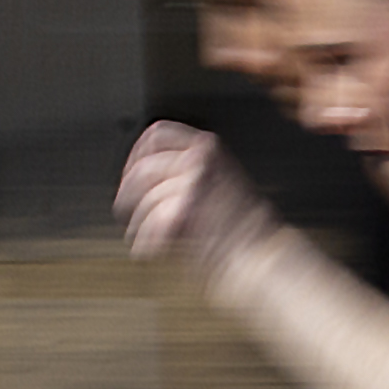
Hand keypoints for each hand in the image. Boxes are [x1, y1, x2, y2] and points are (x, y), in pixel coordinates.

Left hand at [116, 122, 290, 286]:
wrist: (263, 254)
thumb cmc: (246, 228)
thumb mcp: (222, 179)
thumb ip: (188, 169)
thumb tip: (146, 174)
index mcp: (209, 147)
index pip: (158, 134)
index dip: (136, 153)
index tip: (130, 172)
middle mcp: (200, 159)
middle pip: (142, 167)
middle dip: (127, 192)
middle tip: (125, 208)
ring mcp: (192, 182)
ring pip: (143, 198)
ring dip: (137, 222)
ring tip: (143, 236)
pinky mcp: (183, 209)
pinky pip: (149, 223)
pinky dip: (144, 241)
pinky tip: (150, 249)